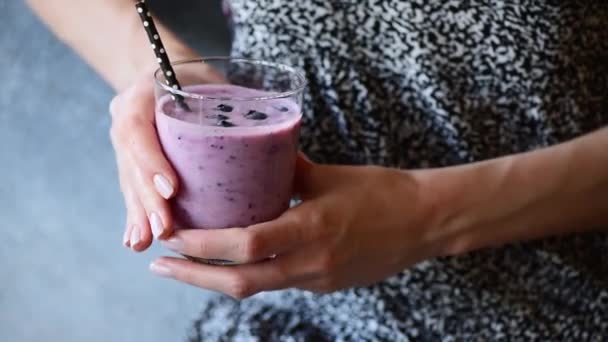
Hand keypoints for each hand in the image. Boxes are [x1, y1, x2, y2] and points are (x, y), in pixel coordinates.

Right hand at [110, 64, 228, 251]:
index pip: (139, 129)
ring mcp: (126, 139)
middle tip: (165, 229)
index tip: (172, 190)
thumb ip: (237, 107)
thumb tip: (289, 147)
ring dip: (139, 214)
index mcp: (143, 92)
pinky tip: (137, 240)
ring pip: (128, 179)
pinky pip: (131, 187)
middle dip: (147, 200)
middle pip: (131, 162)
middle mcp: (128, 117)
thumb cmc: (201, 78)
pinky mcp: (131, 158)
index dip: (152, 162)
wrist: (172, 71)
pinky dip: (136, 214)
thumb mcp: (215, 81)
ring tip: (145, 242)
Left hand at [150, 155, 444, 297]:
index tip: (173, 236)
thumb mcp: (331, 175)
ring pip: (256, 287)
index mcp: (312, 230)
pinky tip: (234, 261)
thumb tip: (254, 154)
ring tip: (187, 264)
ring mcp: (318, 280)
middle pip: (240, 283)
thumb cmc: (382, 193)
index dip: (203, 245)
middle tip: (161, 264)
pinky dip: (249, 275)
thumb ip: (288, 168)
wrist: (425, 223)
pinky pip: (277, 284)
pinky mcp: (325, 285)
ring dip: (217, 279)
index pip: (245, 245)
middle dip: (194, 276)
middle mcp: (311, 263)